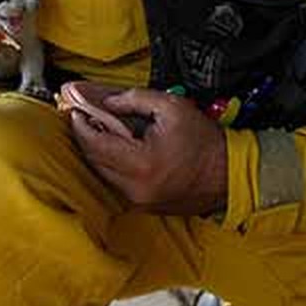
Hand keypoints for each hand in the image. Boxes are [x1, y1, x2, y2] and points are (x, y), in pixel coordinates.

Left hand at [66, 84, 226, 214]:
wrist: (229, 173)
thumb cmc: (204, 141)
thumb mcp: (171, 106)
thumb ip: (133, 99)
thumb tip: (107, 102)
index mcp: (141, 163)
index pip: (95, 143)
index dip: (80, 124)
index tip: (76, 109)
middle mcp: (135, 187)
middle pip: (94, 159)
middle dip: (85, 136)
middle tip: (84, 116)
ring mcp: (139, 200)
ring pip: (102, 173)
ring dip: (97, 151)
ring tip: (100, 129)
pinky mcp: (144, 206)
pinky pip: (117, 183)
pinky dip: (112, 165)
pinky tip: (117, 148)